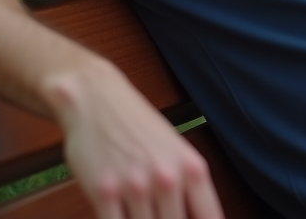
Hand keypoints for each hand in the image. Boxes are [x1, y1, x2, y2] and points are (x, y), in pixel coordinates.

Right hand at [47, 61, 224, 218]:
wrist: (96, 99)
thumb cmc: (138, 125)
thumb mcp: (175, 150)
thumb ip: (187, 186)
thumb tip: (194, 215)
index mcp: (192, 168)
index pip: (209, 217)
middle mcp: (168, 179)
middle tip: (157, 213)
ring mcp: (136, 187)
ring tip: (137, 210)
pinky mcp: (104, 193)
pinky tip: (118, 214)